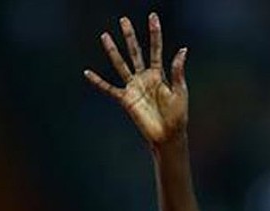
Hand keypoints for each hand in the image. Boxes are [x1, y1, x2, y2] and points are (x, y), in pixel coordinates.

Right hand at [84, 13, 187, 145]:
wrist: (168, 134)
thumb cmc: (178, 115)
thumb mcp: (180, 91)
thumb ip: (177, 71)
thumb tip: (183, 49)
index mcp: (159, 74)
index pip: (155, 49)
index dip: (154, 33)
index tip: (153, 17)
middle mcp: (144, 77)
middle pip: (135, 52)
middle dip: (130, 36)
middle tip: (124, 20)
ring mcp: (134, 87)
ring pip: (121, 64)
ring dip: (113, 51)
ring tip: (105, 36)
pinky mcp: (126, 100)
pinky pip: (109, 89)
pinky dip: (98, 82)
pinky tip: (87, 73)